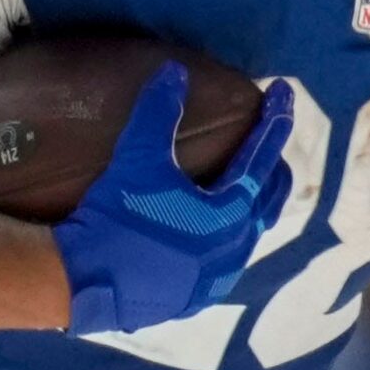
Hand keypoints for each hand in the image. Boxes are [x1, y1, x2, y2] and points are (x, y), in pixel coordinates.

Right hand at [53, 64, 294, 334]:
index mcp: (231, 211)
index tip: (283, 91)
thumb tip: (175, 71)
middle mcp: (235, 247)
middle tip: (272, 138)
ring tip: (251, 185)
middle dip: (275, 164)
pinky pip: (226, 261)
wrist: (85, 284)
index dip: (274, 120)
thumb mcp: (137, 160)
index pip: (263, 156)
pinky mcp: (194, 298)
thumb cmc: (117, 219)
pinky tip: (214, 234)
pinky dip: (229, 236)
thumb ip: (158, 113)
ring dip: (254, 203)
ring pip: (251, 233)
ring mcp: (217, 278)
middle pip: (270, 199)